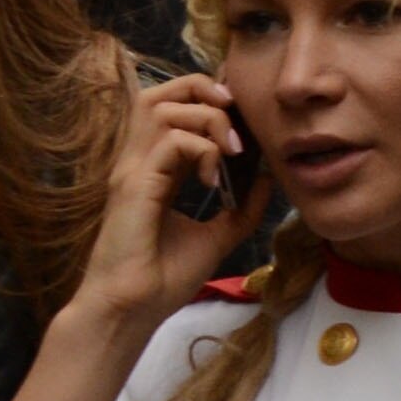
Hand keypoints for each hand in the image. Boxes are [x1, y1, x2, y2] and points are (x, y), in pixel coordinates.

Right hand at [73, 78, 260, 333]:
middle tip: (236, 119)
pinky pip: (170, 141)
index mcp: (154, 168)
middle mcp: (137, 162)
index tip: (244, 124)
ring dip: (208, 119)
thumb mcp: (218, 235)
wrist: (132, 310)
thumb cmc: (164, 277)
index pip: (171, 107)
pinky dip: (201, 148)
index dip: (208, 100)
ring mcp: (131, 171)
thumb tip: (269, 176)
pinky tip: (212, 178)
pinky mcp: (133, 186)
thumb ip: (242, 206)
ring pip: (162, 107)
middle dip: (203, 90)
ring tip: (232, 151)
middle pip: (159, 93)